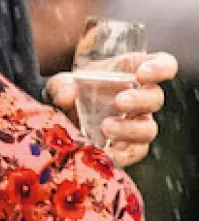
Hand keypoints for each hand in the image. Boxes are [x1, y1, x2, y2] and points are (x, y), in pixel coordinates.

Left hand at [45, 52, 175, 167]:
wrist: (58, 123)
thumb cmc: (67, 94)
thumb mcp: (59, 86)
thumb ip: (61, 86)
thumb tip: (67, 96)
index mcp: (132, 73)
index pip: (162, 65)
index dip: (160, 68)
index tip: (142, 74)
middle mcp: (140, 98)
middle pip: (155, 98)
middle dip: (139, 100)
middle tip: (119, 102)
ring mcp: (136, 124)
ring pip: (148, 129)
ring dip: (129, 129)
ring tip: (105, 128)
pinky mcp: (129, 148)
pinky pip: (133, 153)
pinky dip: (121, 154)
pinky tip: (104, 153)